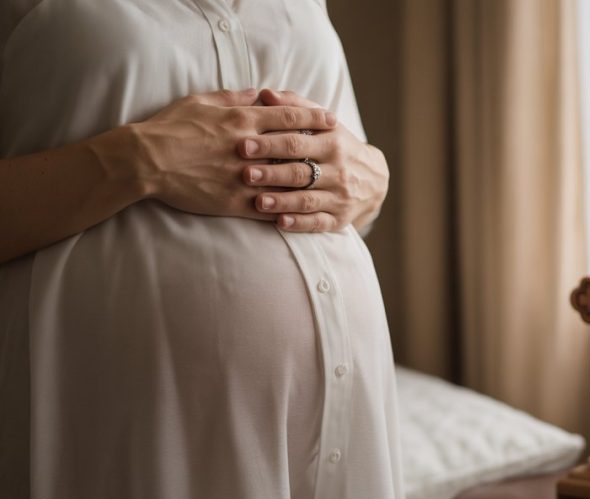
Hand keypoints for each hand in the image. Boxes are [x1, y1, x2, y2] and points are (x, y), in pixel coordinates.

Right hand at [135, 89, 337, 219]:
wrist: (144, 160)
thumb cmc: (169, 128)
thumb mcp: (201, 102)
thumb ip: (234, 98)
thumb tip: (258, 92)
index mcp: (242, 121)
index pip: (288, 117)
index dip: (314, 118)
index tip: (332, 120)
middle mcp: (249, 148)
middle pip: (296, 148)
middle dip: (321, 148)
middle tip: (341, 150)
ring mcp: (243, 177)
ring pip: (287, 180)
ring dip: (310, 182)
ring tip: (329, 183)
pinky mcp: (234, 201)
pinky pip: (268, 207)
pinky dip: (287, 210)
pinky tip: (303, 213)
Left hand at [237, 89, 388, 231]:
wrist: (374, 180)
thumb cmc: (337, 146)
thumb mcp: (323, 123)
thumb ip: (294, 107)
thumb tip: (264, 94)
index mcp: (332, 142)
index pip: (297, 142)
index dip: (269, 144)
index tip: (243, 145)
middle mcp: (339, 170)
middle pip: (301, 172)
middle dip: (272, 174)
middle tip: (245, 174)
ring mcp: (340, 196)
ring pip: (308, 200)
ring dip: (283, 201)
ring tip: (258, 202)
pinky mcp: (339, 219)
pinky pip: (319, 222)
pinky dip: (300, 223)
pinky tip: (280, 223)